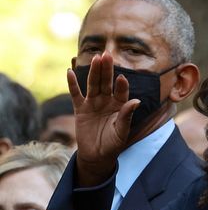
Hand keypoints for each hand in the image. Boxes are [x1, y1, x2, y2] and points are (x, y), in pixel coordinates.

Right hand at [66, 52, 138, 185]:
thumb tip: (137, 101)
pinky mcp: (80, 108)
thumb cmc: (113, 144)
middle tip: (107, 54)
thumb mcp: (122, 131)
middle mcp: (107, 101)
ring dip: (94, 72)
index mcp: (120, 106)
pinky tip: (70, 71)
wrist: (97, 155)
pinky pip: (76, 94)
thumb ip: (127, 116)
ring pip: (93, 84)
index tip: (122, 77)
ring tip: (95, 58)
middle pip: (106, 83)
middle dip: (107, 70)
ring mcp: (93, 103)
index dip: (121, 85)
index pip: (121, 92)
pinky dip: (72, 84)